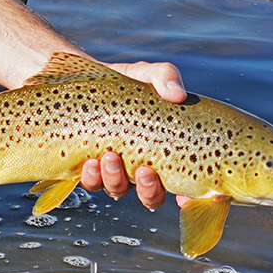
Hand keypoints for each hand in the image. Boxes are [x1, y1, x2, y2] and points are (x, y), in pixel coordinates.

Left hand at [80, 61, 191, 211]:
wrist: (84, 80)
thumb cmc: (124, 82)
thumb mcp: (148, 75)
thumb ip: (165, 77)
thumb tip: (178, 94)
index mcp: (163, 153)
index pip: (182, 184)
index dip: (188, 198)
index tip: (185, 196)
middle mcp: (140, 167)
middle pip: (150, 195)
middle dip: (148, 189)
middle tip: (144, 170)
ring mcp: (113, 170)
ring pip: (118, 190)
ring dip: (115, 179)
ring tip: (110, 156)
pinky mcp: (88, 167)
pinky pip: (91, 183)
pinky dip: (92, 176)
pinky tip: (90, 161)